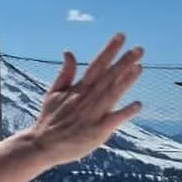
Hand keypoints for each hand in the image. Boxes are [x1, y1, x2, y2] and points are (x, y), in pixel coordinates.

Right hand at [26, 33, 142, 165]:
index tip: (121, 36)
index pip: (96, 65)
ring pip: (111, 94)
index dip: (109, 50)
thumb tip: (69, 51)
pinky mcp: (96, 131)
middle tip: (139, 49)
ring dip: (125, 81)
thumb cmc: (49, 119)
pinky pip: (112, 120)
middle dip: (123, 62)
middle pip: (107, 77)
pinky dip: (124, 113)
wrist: (42, 145)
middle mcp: (86, 98)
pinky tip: (137, 105)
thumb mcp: (53, 92)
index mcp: (77, 89)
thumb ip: (65, 73)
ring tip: (139, 68)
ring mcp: (92, 114)